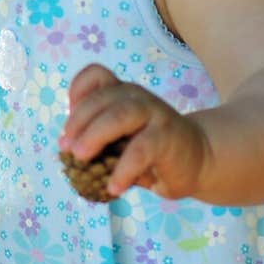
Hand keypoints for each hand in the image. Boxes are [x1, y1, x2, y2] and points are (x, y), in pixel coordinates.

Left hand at [59, 64, 208, 200]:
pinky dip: (123, 170)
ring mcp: (155, 113)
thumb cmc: (150, 150)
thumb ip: (98, 139)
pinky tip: (114, 188)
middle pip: (102, 97)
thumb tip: (66, 150)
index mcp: (122, 93)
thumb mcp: (121, 141)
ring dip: (94, 135)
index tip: (68, 124)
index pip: (96, 75)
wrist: (197, 159)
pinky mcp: (168, 137)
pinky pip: (141, 150)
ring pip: (120, 115)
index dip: (76, 92)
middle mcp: (137, 97)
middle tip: (65, 148)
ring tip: (79, 159)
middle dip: (77, 122)